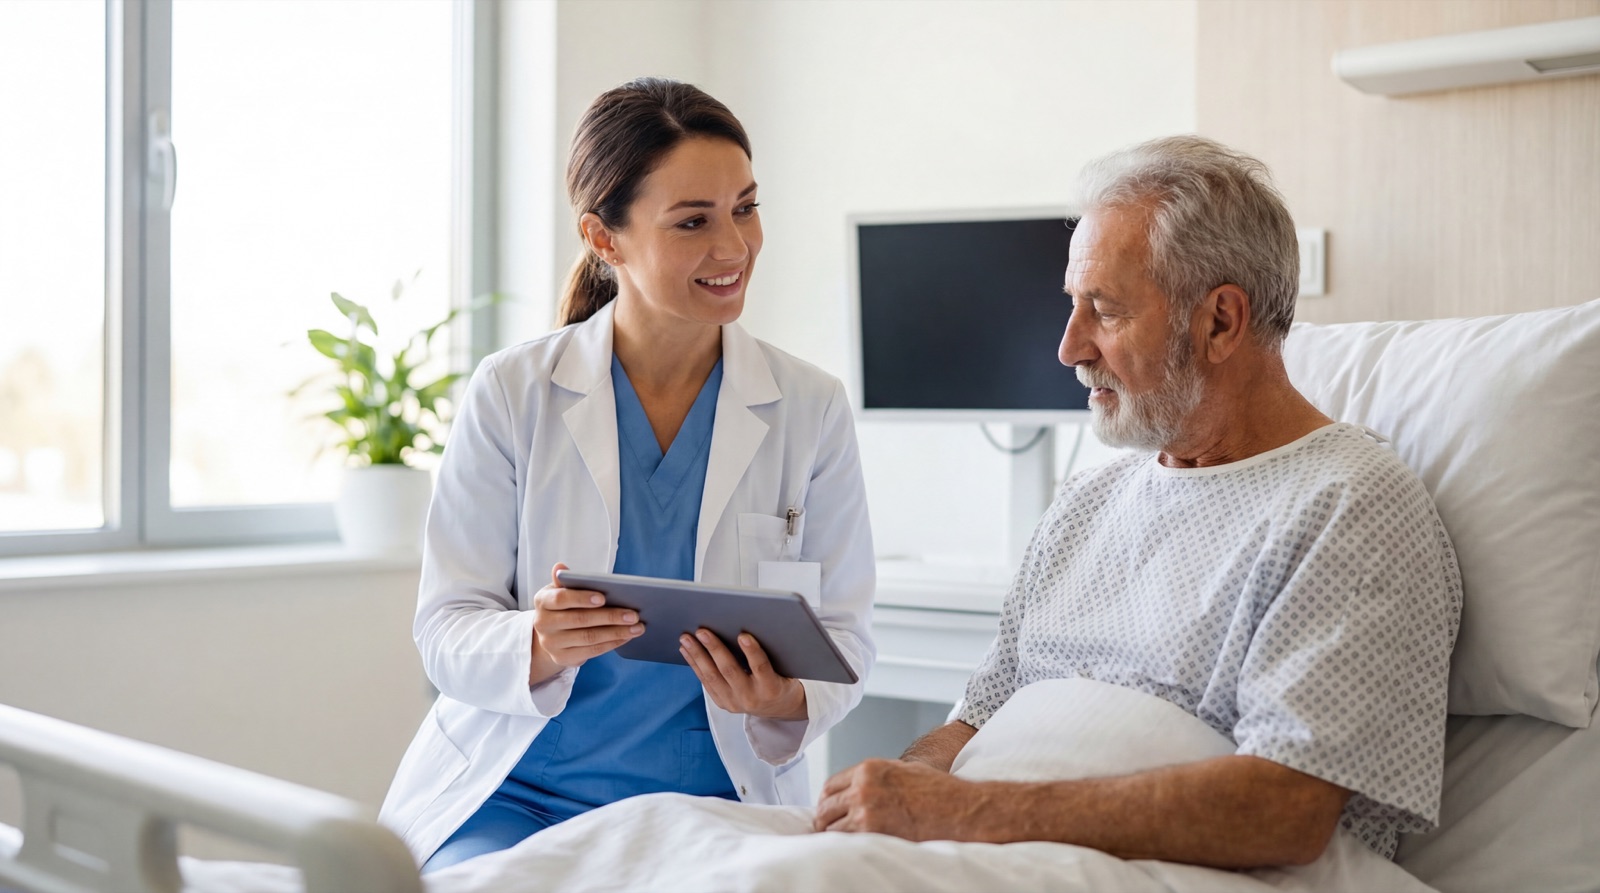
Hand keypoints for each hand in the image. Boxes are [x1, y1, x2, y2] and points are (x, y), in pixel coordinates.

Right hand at [529, 563, 643, 683]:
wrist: (549, 635)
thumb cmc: (561, 606)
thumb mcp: (559, 591)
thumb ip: (565, 581)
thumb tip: (560, 567)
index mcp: (543, 601)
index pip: (561, 599)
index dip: (582, 598)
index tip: (603, 598)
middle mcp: (543, 624)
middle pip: (580, 620)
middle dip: (610, 617)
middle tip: (634, 614)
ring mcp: (552, 643)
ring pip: (589, 638)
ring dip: (616, 632)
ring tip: (637, 627)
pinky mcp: (563, 658)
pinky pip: (592, 651)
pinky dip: (612, 643)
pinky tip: (627, 636)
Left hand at [679, 628, 807, 719]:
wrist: (778, 707)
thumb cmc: (781, 678)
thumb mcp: (784, 668)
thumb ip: (769, 652)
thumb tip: (746, 625)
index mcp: (771, 687)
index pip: (761, 667)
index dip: (752, 651)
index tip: (743, 635)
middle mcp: (751, 697)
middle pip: (730, 670)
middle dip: (714, 648)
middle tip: (702, 631)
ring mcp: (734, 702)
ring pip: (712, 676)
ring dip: (697, 655)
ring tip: (687, 638)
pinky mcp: (722, 703)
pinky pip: (705, 681)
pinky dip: (695, 664)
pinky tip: (686, 650)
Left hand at [812, 758, 975, 839]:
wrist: (959, 808)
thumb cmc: (938, 791)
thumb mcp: (902, 771)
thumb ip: (877, 778)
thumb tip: (858, 791)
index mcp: (869, 769)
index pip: (830, 785)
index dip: (826, 800)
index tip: (827, 810)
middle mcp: (863, 787)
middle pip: (826, 807)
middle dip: (825, 820)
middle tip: (828, 831)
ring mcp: (866, 810)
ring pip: (832, 827)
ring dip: (834, 836)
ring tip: (841, 843)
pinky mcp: (873, 832)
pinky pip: (846, 842)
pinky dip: (846, 846)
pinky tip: (853, 848)